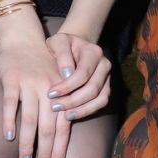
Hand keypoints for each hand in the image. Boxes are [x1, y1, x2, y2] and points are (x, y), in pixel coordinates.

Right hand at [0, 8, 62, 157]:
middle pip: (48, 125)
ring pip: (30, 118)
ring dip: (28, 141)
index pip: (63, 124)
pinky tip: (8, 137)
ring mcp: (29, 84)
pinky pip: (10, 103)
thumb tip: (61, 134)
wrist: (24, 39)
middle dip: (46, 150)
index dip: (60, 146)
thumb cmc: (41, 64)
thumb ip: (60, 104)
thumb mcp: (57, 81)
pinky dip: (9, 120)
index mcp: (61, 92)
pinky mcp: (12, 79)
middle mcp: (47, 89)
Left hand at [45, 32, 111, 157]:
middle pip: (93, 88)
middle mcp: (104, 64)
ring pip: (100, 98)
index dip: (67, 86)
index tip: (50, 93)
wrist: (73, 47)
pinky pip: (101, 104)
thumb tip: (67, 74)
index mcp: (93, 52)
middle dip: (72, 100)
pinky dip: (87, 111)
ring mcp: (107, 77)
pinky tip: (71, 115)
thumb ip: (61, 53)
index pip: (83, 73)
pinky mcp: (106, 88)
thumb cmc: (62, 45)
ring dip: (81, 109)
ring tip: (63, 114)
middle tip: (54, 106)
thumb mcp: (58, 42)